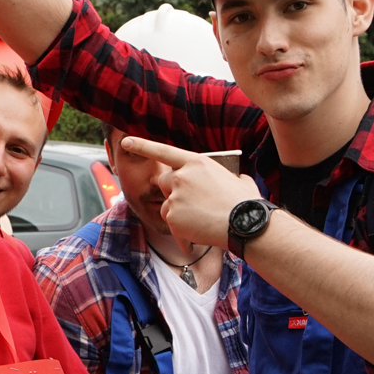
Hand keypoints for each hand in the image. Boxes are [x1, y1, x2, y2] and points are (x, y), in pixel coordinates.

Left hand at [118, 137, 260, 249]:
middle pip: (163, 182)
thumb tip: (237, 180)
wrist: (245, 224)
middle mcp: (181, 176)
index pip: (163, 151)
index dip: (142, 145)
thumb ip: (230, 176)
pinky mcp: (172, 217)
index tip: (126, 142)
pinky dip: (182, 230)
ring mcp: (174, 197)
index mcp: (197, 162)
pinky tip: (199, 232)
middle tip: (192, 203)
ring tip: (202, 219)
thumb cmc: (247, 203)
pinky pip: (171, 223)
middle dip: (172, 191)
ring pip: (167, 205)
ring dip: (178, 212)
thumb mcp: (240, 180)